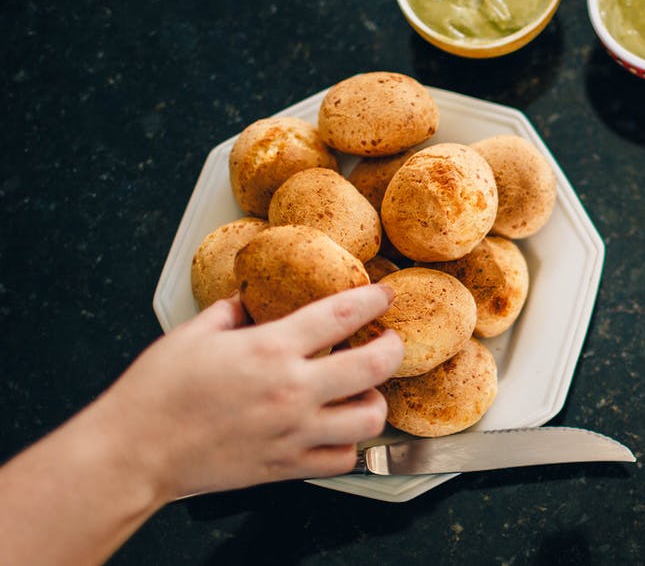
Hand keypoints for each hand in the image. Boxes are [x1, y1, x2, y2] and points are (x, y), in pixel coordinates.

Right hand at [92, 284, 404, 500]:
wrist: (133, 453)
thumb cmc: (156, 393)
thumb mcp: (192, 333)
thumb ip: (231, 312)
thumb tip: (249, 299)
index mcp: (271, 349)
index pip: (342, 315)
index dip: (372, 300)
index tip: (384, 294)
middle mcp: (292, 390)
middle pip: (375, 366)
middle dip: (394, 348)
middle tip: (391, 342)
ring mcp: (293, 432)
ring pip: (370, 419)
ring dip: (375, 402)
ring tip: (365, 392)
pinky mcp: (286, 467)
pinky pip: (343, 459)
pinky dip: (348, 445)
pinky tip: (337, 431)